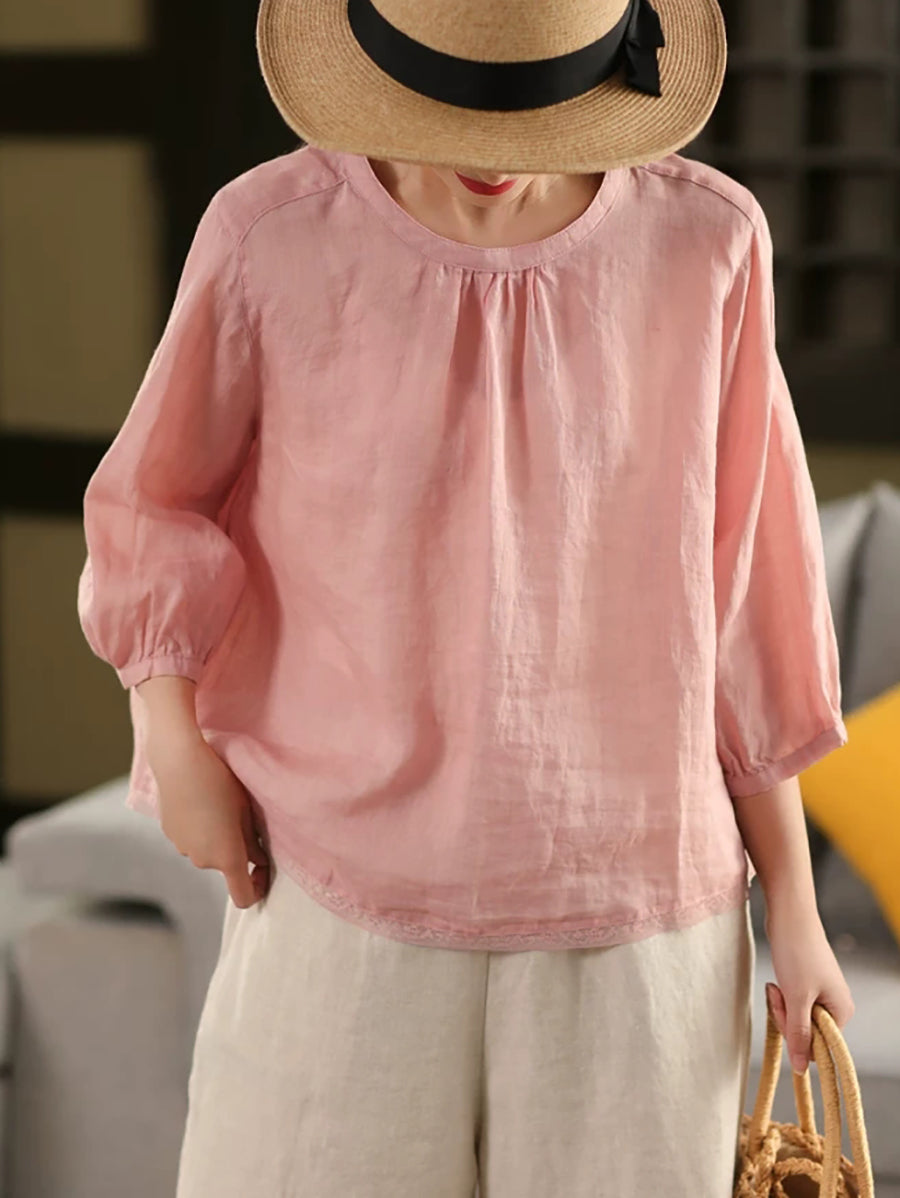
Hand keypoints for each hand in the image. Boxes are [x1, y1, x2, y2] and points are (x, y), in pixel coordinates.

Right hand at [147, 726, 270, 907]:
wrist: (179, 762)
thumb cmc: (219, 783)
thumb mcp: (246, 811)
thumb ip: (253, 842)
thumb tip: (258, 859)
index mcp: (227, 858)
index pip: (244, 897)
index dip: (258, 888)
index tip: (262, 868)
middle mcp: (203, 861)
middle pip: (226, 867)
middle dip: (236, 850)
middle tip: (242, 819)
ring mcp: (184, 849)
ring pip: (208, 851)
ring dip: (216, 838)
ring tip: (219, 806)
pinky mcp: (170, 834)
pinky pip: (192, 839)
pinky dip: (200, 829)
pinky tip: (201, 803)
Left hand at [764, 900, 854, 1073]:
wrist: (789, 915)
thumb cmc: (797, 953)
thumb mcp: (796, 998)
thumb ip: (799, 1035)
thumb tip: (801, 1069)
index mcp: (842, 1012)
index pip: (818, 1046)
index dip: (796, 1035)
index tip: (785, 1012)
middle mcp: (836, 1004)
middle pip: (806, 1032)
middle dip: (786, 1017)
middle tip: (777, 992)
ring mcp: (821, 993)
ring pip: (795, 1016)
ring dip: (781, 1005)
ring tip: (776, 984)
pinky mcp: (807, 983)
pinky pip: (791, 1002)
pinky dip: (781, 995)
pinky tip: (776, 981)